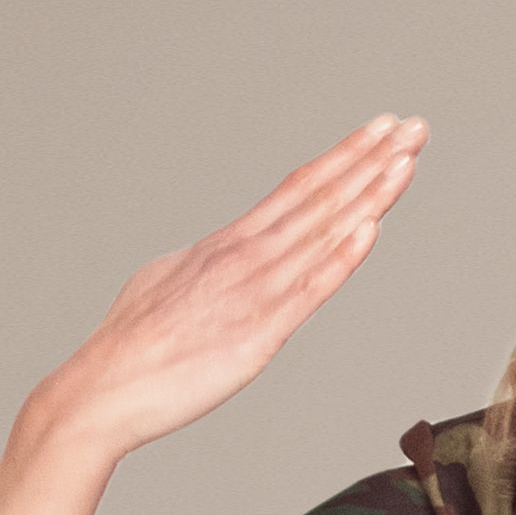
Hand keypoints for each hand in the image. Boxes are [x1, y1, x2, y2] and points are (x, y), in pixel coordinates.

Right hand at [27, 117, 423, 463]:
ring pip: (323, 231)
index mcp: (226, 243)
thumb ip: (212, 263)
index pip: (297, 187)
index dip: (343, 157)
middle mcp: (244, 255)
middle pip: (319, 197)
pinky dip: (342, 256)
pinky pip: (309, 288)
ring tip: (407, 158)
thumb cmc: (133, 343)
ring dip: (370, 193)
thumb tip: (227, 250)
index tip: (380, 131)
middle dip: (370, 159)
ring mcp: (254, 290)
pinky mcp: (259, 332)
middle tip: (413, 126)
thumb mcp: (172, 280)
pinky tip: (371, 226)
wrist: (101, 388)